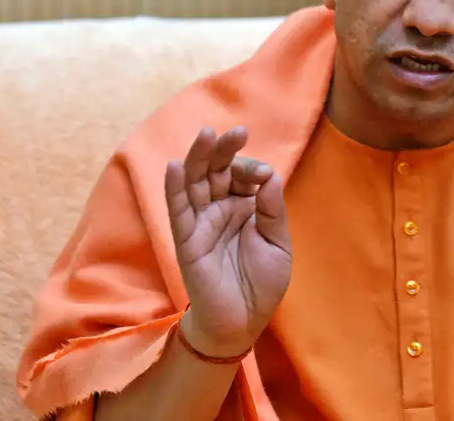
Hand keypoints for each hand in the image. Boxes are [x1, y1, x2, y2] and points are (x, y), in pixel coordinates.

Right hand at [165, 127, 292, 357]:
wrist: (243, 321)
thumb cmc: (261, 283)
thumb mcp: (278, 244)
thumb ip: (272, 210)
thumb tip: (270, 176)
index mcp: (244, 206)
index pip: (243, 175)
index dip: (252, 169)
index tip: (264, 176)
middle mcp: (220, 209)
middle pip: (216, 171)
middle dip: (224, 150)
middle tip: (236, 132)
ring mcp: (201, 223)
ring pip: (195, 183)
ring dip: (198, 158)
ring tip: (205, 135)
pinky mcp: (187, 240)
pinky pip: (178, 211)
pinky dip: (176, 188)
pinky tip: (176, 167)